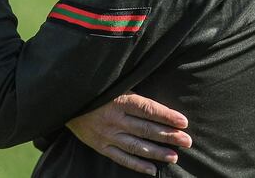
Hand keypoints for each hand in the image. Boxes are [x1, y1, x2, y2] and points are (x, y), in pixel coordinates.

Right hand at [66, 92, 192, 175]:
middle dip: (168, 135)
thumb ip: (134, 92)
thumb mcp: (115, 84)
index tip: (183, 121)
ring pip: (136, 146)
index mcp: (119, 99)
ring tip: (174, 156)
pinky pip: (121, 158)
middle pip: (146, 129)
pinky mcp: (100, 146)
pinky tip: (152, 170)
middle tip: (187, 141)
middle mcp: (114, 118)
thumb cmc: (97, 90)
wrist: (67, 101)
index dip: (167, 115)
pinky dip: (137, 165)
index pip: (148, 109)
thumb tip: (159, 96)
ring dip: (157, 152)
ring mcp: (107, 134)